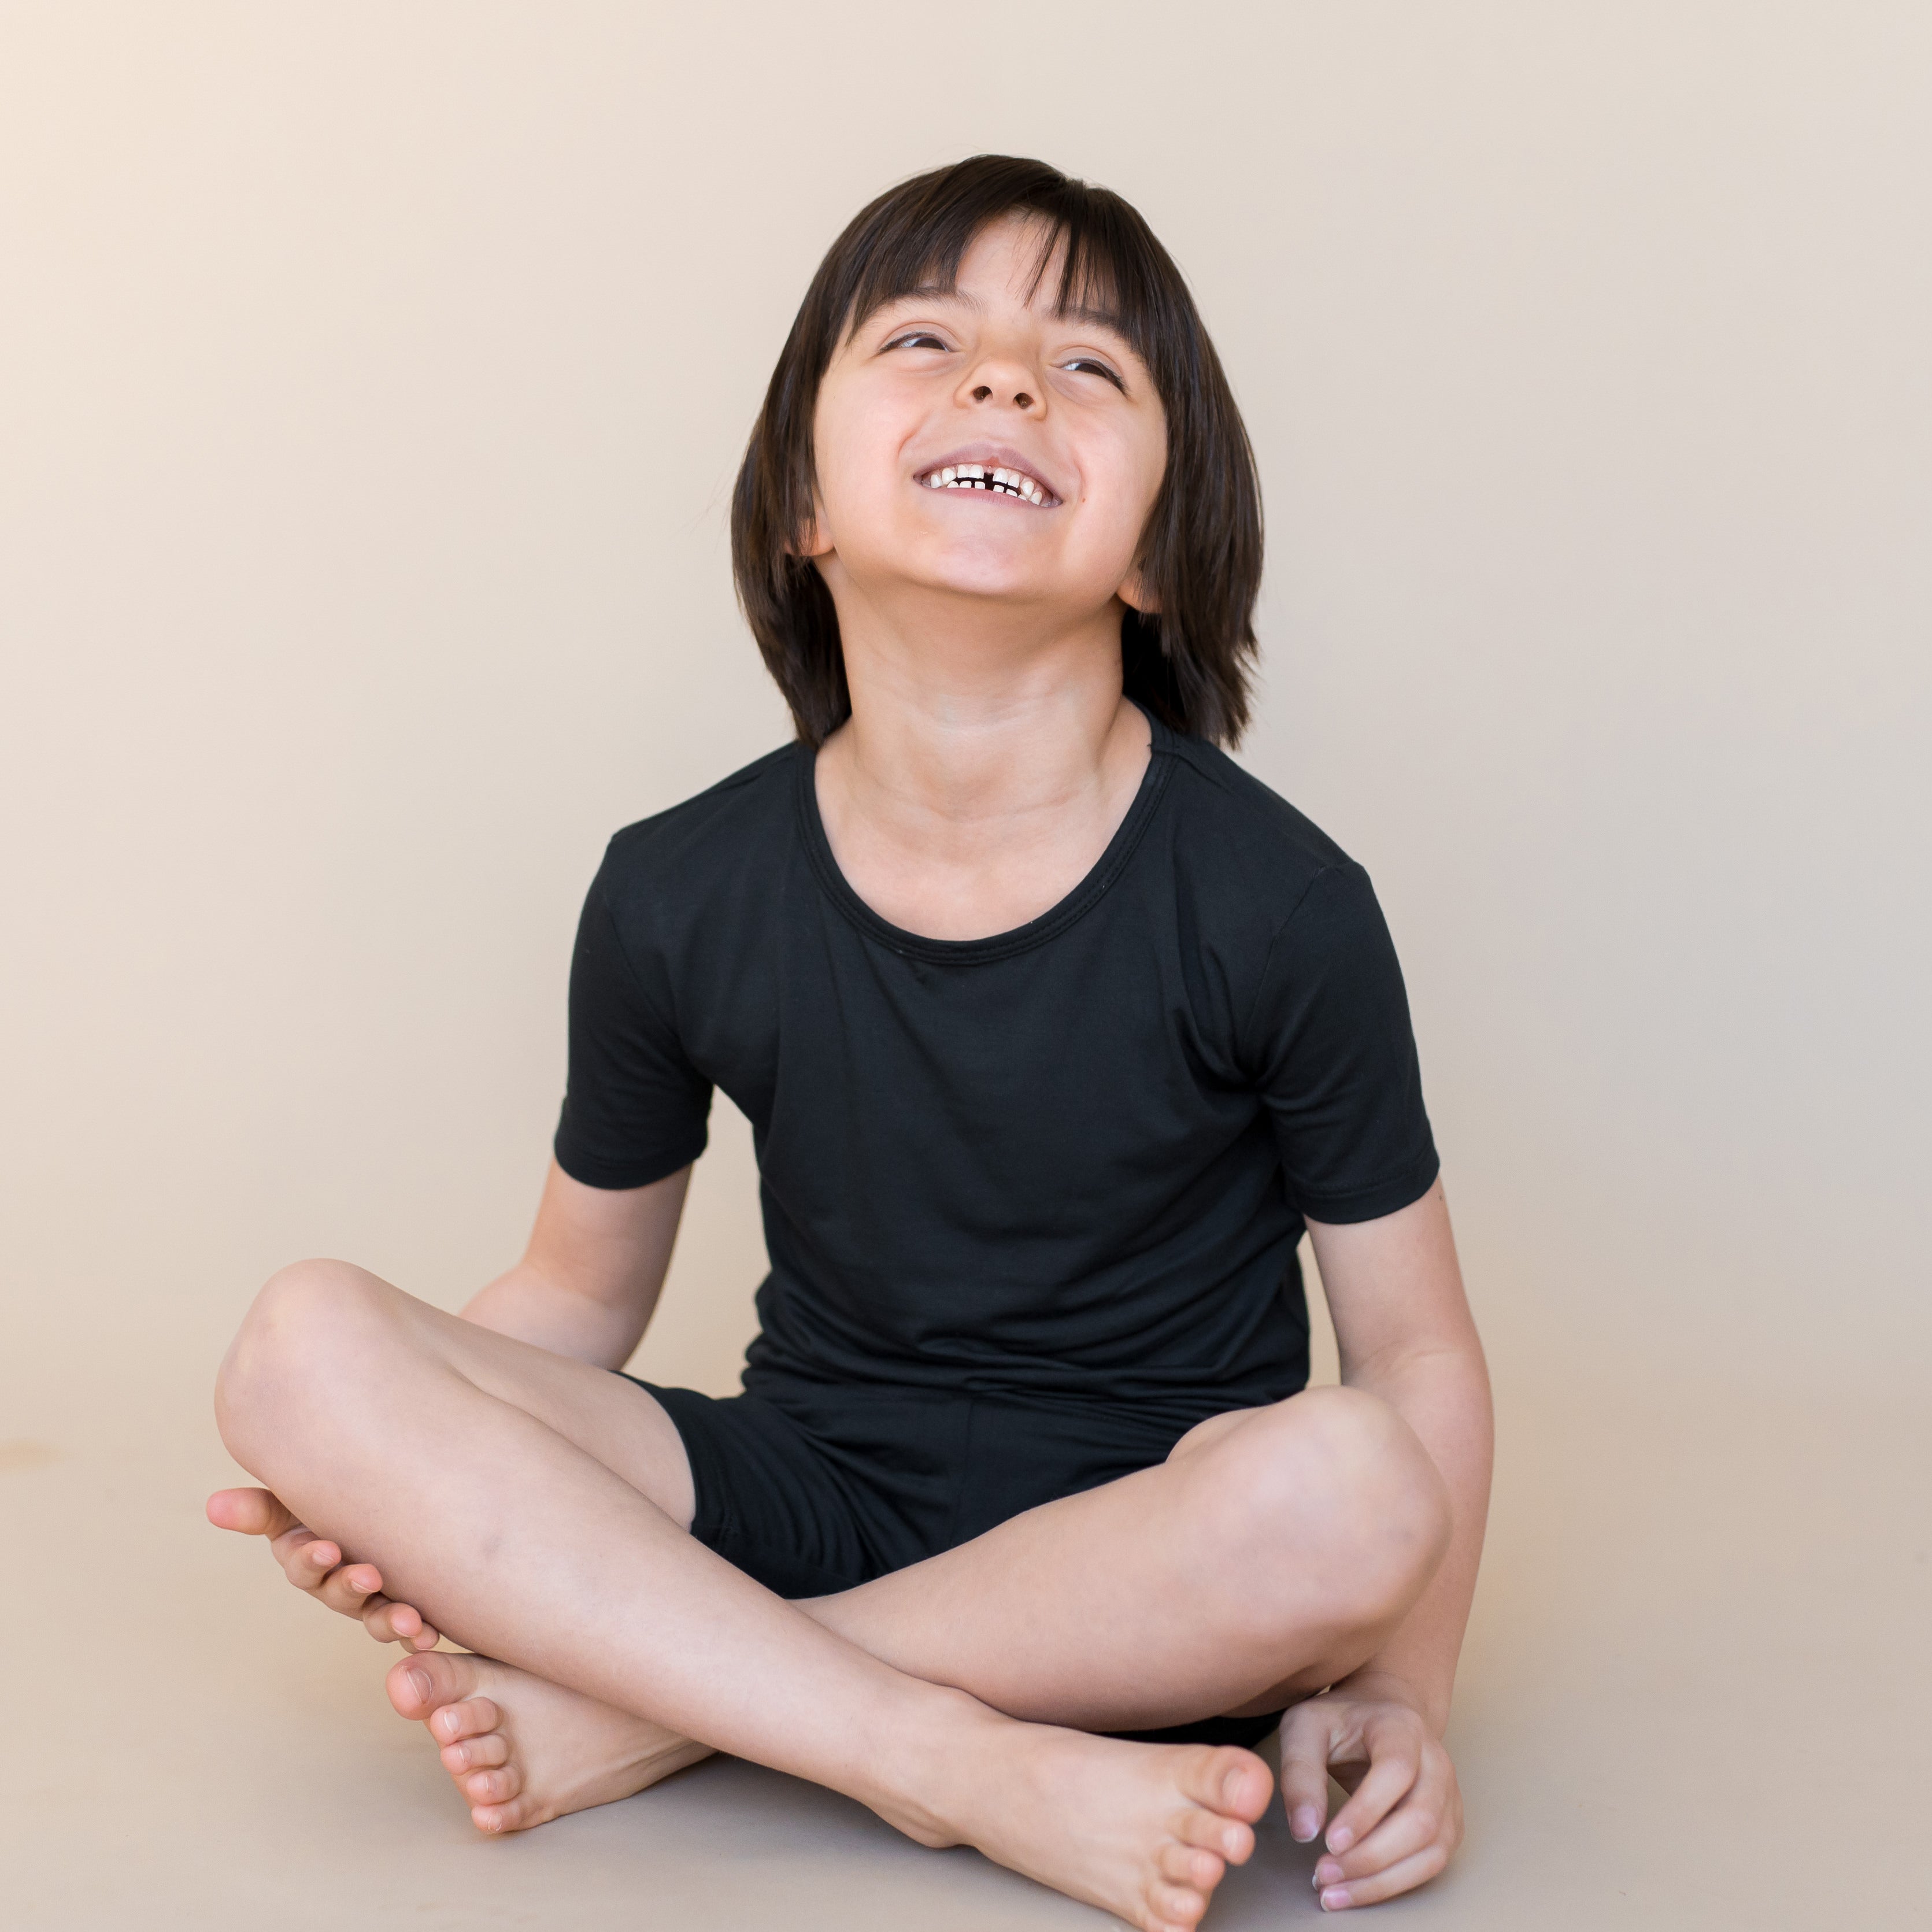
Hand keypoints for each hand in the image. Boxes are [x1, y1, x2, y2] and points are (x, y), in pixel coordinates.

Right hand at [206, 1486, 440, 1649]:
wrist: (389, 1510)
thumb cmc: (334, 1501)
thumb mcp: (299, 1501)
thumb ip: (262, 1507)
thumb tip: (212, 1505)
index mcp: (309, 1554)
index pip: (302, 1561)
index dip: (310, 1558)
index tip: (326, 1548)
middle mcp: (336, 1583)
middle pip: (338, 1591)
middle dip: (351, 1586)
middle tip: (369, 1575)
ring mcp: (370, 1599)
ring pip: (376, 1615)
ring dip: (390, 1619)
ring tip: (410, 1620)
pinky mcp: (404, 1610)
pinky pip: (410, 1628)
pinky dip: (419, 1633)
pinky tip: (432, 1635)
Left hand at [1278, 1673, 1462, 1909]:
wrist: (1380, 1715)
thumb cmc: (1339, 1722)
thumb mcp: (1305, 1728)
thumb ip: (1300, 1772)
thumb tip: (1304, 1831)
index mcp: (1401, 1728)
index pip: (1396, 1771)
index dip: (1366, 1811)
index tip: (1328, 1842)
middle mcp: (1436, 1762)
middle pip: (1420, 1819)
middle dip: (1370, 1857)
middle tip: (1323, 1875)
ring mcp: (1448, 1795)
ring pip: (1431, 1850)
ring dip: (1382, 1880)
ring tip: (1333, 1892)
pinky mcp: (1448, 1824)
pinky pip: (1431, 1864)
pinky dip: (1394, 1884)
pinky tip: (1357, 1889)